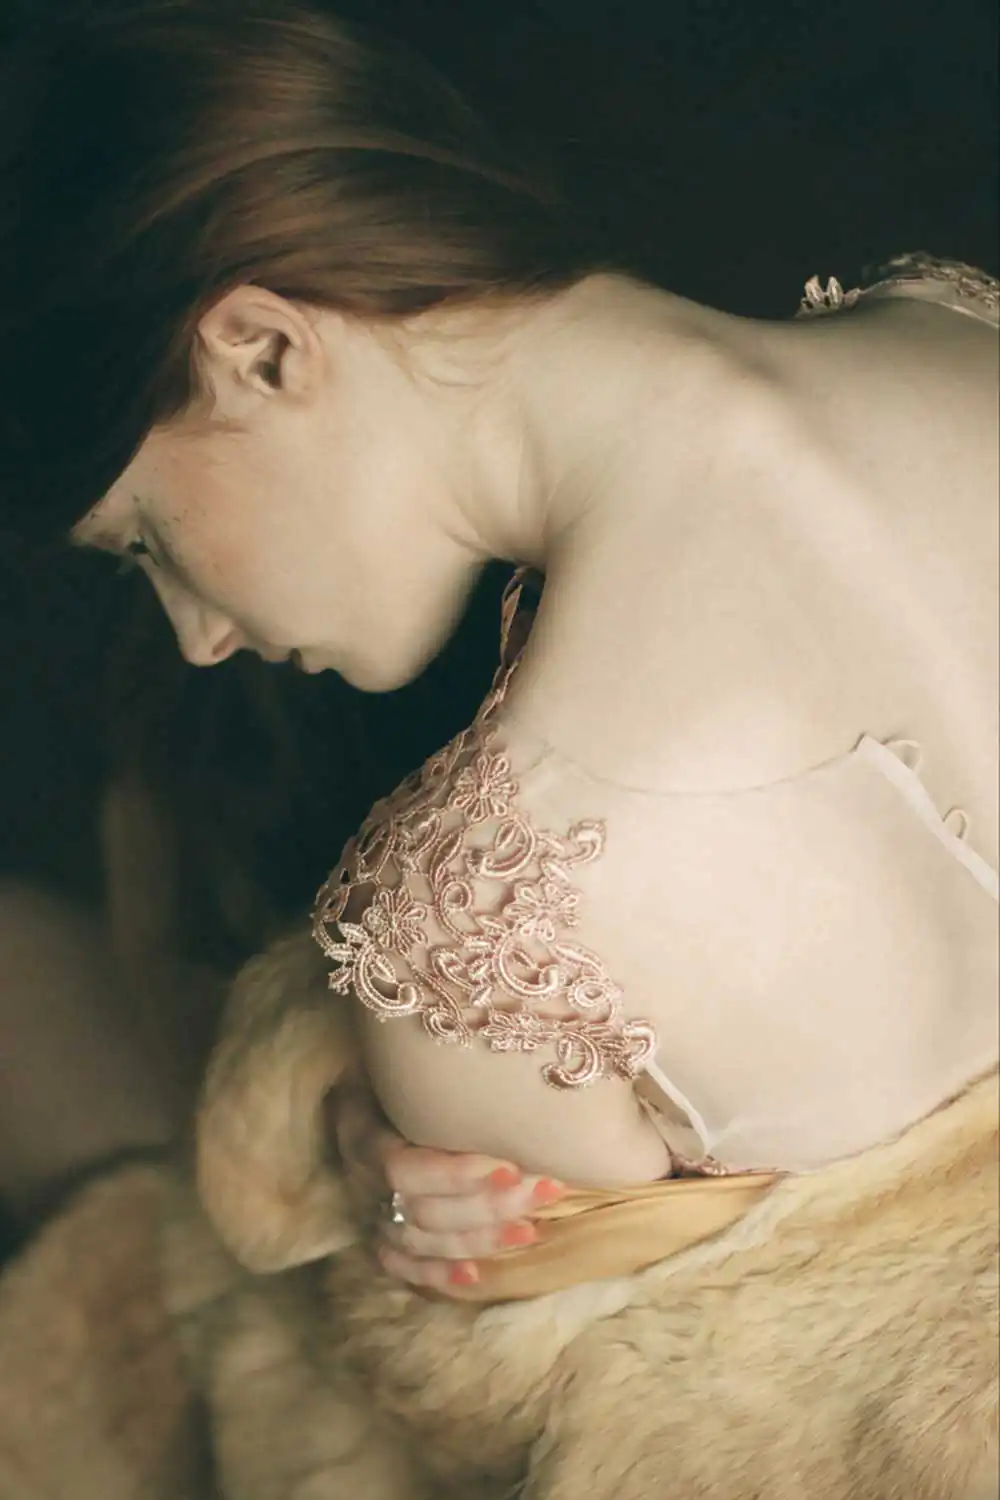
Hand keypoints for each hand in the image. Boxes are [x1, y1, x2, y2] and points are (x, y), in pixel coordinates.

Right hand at [329, 1075, 564, 1296]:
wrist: (352, 1090)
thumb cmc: (385, 1072)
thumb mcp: (392, 1064)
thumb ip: (425, 1073)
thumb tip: (482, 1054)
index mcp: (363, 1139)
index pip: (405, 1171)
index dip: (456, 1176)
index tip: (509, 1166)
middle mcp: (364, 1185)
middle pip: (424, 1211)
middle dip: (489, 1206)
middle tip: (545, 1189)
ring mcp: (370, 1215)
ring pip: (423, 1241)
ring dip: (479, 1240)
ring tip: (531, 1230)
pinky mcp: (380, 1237)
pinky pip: (406, 1266)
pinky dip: (439, 1275)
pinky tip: (476, 1277)